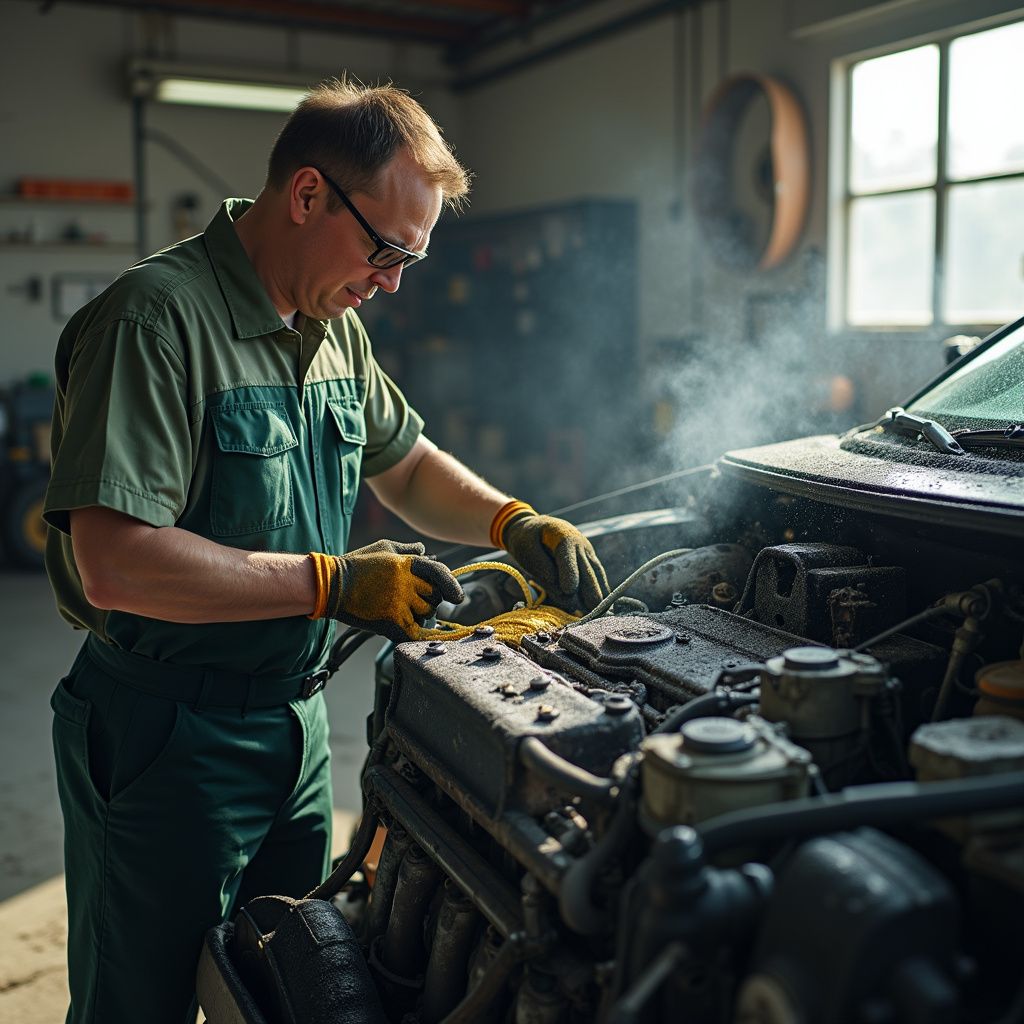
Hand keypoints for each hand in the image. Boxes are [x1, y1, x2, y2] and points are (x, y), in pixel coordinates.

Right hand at [329, 540, 463, 642]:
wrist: (331, 585)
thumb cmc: (356, 564)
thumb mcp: (383, 548)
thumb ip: (407, 550)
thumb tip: (425, 550)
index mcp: (407, 563)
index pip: (440, 573)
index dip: (452, 585)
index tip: (457, 597)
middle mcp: (406, 582)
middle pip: (435, 596)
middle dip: (431, 601)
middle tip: (418, 604)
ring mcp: (399, 602)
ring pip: (426, 614)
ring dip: (421, 616)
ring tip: (405, 613)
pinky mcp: (390, 620)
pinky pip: (415, 632)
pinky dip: (418, 635)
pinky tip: (416, 634)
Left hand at [501, 514, 608, 611]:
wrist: (537, 528)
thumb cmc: (529, 540)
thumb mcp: (527, 550)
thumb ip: (543, 569)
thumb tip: (566, 591)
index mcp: (563, 536)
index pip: (567, 555)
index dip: (569, 572)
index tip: (568, 590)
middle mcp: (580, 545)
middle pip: (587, 569)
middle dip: (589, 590)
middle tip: (588, 610)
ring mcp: (588, 553)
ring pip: (596, 575)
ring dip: (598, 594)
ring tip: (597, 614)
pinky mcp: (590, 562)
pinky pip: (598, 578)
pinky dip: (600, 592)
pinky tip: (602, 608)